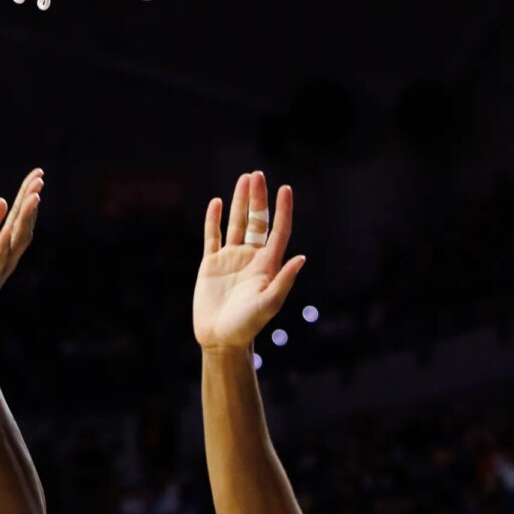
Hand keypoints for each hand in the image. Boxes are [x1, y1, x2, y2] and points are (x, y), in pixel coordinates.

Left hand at [0, 169, 41, 332]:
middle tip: (40, 178)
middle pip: (23, 224)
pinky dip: (6, 242)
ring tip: (35, 196)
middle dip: (30, 201)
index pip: (17, 215)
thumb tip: (2, 199)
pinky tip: (11, 227)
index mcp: (1, 245)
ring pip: (18, 239)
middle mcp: (6, 254)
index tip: (38, 174)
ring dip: (26, 218)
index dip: (26, 194)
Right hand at [193, 172, 304, 350]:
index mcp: (267, 265)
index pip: (278, 231)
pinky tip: (216, 202)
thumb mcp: (269, 304)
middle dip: (258, 198)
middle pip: (256, 221)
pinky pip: (213, 236)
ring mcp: (230, 259)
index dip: (283, 210)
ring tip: (244, 179)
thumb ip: (284, 281)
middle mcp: (251, 257)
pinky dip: (214, 219)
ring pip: (236, 223)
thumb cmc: (248, 326)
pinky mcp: (211, 264)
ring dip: (239, 202)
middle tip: (257, 175)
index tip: (286, 188)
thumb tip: (302, 257)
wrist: (221, 339)